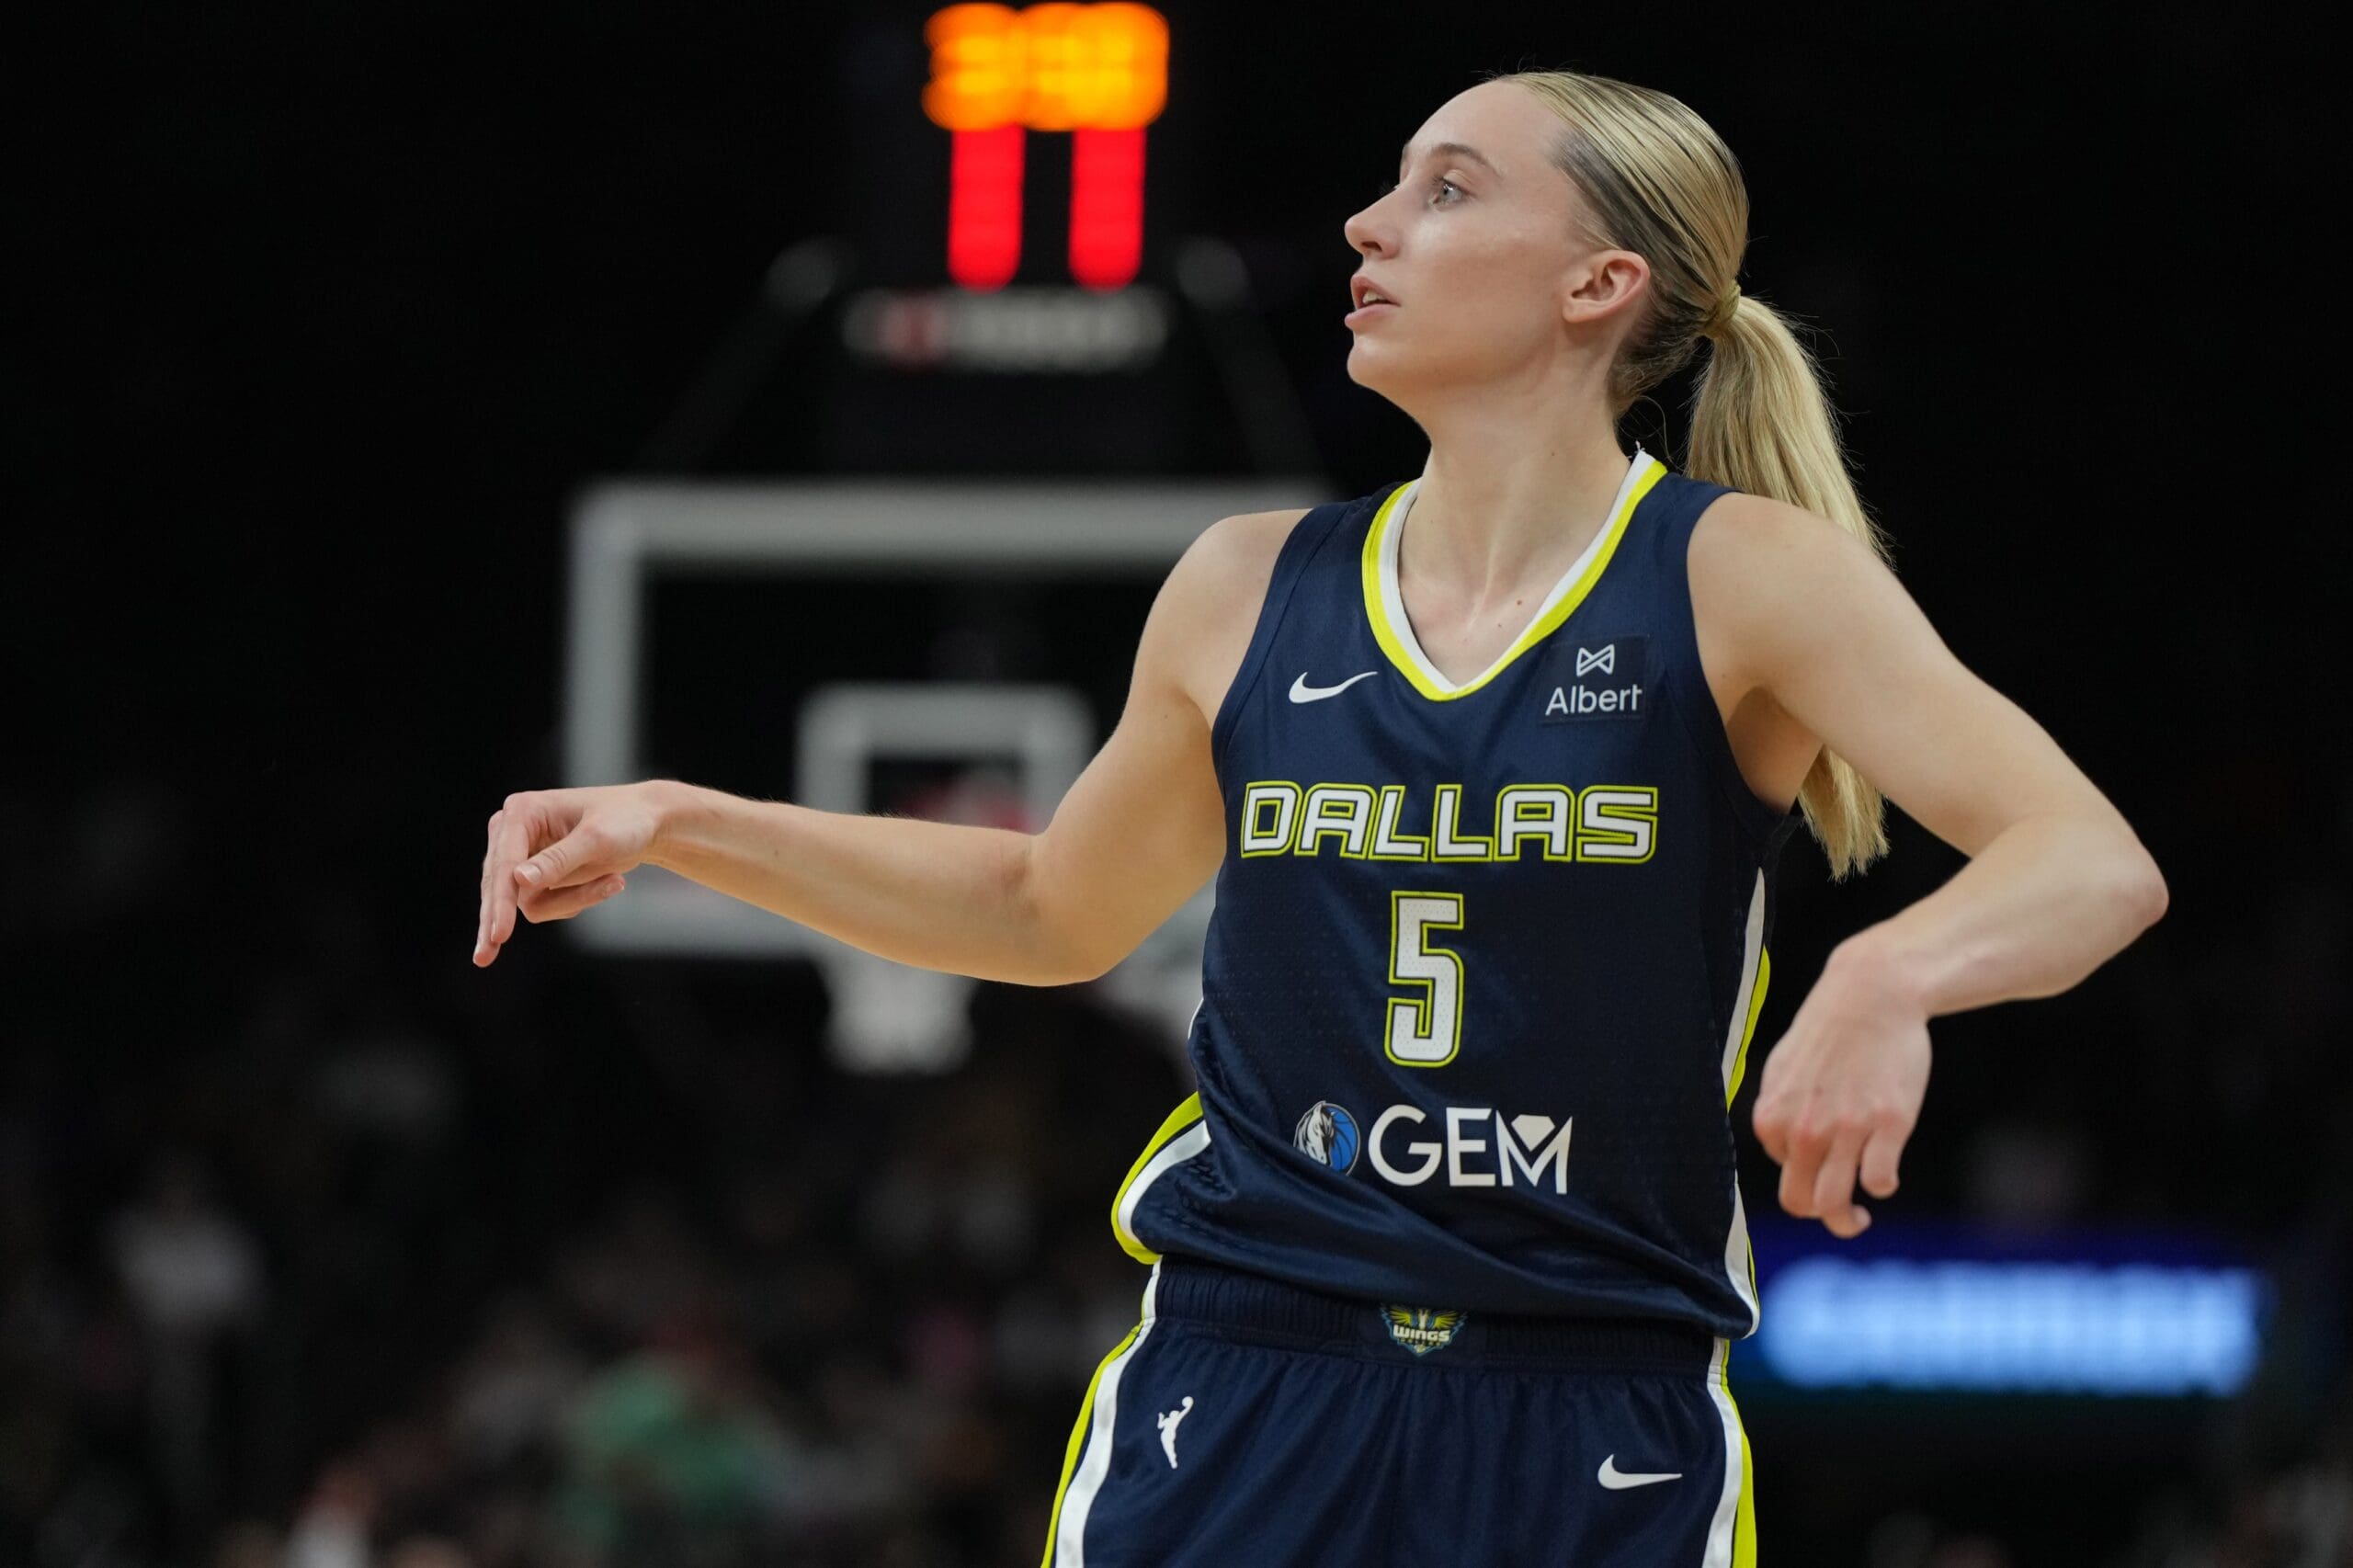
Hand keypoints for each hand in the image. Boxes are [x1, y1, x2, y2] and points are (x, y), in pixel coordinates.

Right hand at [474, 783, 665, 966]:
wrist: (646, 823)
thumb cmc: (624, 821)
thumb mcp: (596, 839)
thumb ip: (559, 860)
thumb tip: (518, 880)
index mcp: (521, 812)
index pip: (504, 863)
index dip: (500, 900)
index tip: (499, 934)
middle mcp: (513, 833)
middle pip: (499, 886)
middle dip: (500, 918)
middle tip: (485, 957)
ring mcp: (523, 858)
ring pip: (528, 903)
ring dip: (573, 900)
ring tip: (616, 883)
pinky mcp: (537, 879)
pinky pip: (546, 906)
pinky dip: (578, 901)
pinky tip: (610, 881)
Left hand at [1749, 937, 1929, 1238]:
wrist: (1872, 995)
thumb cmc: (1830, 1032)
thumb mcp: (1783, 1070)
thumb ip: (1778, 1112)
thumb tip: (1779, 1150)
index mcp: (1773, 1118)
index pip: (1781, 1175)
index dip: (1803, 1173)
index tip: (1822, 1162)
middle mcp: (1804, 1129)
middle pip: (1801, 1203)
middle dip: (1819, 1217)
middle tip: (1840, 1215)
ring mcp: (1847, 1129)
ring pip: (1836, 1204)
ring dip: (1847, 1221)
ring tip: (1857, 1217)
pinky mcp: (1889, 1123)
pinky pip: (1880, 1180)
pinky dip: (1882, 1185)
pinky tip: (1885, 1173)